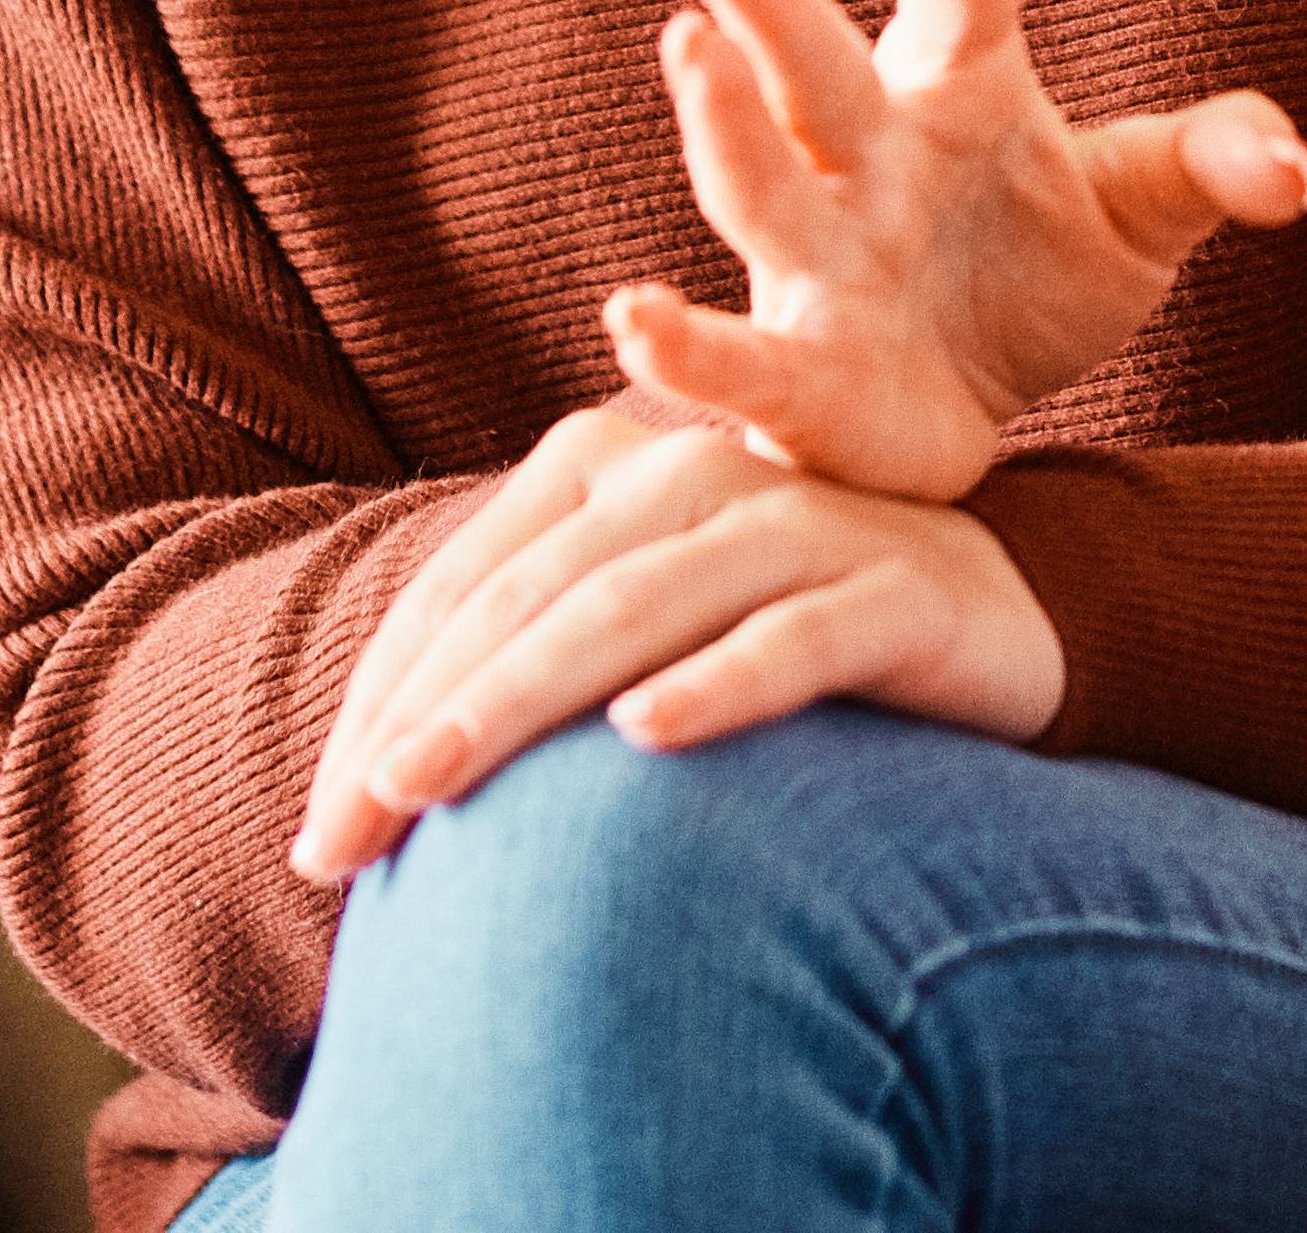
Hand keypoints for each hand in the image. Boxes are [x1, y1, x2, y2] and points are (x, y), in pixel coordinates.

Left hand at [287, 414, 1061, 883]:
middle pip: (534, 598)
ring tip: (432, 783)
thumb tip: (366, 788)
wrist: (988, 616)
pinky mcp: (898, 590)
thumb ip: (524, 663)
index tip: (317, 838)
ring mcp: (802, 525)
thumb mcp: (636, 633)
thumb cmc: (769, 636)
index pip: (467, 588)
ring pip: (637, 608)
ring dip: (524, 699)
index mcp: (611, 468)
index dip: (379, 704)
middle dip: (424, 719)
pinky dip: (719, 682)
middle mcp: (695, 475)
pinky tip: (647, 734)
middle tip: (340, 835)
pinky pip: (797, 636)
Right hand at [605, 0, 1306, 503]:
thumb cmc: (1042, 279)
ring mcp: (822, 263)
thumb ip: (1216, 163)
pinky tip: (631, 318)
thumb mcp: (1147, 211)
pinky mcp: (801, 378)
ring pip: (761, 183)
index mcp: (959, 91)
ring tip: (689, 48)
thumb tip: (1303, 172)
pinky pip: (737, 362)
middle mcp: (867, 158)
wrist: (977, 410)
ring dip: (725, 122)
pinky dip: (684, 349)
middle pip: (816, 61)